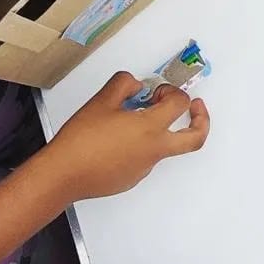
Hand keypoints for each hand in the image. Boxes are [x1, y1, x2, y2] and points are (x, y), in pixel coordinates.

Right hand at [45, 72, 209, 200]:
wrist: (62, 176)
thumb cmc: (80, 141)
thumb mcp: (101, 101)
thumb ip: (124, 84)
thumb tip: (136, 85)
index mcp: (151, 128)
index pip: (180, 104)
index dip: (172, 92)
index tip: (158, 91)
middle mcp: (154, 150)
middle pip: (195, 137)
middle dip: (202, 119)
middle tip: (196, 107)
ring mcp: (145, 167)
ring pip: (167, 147)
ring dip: (162, 131)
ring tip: (137, 119)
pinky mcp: (132, 178)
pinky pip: (146, 159)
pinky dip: (142, 145)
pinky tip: (119, 139)